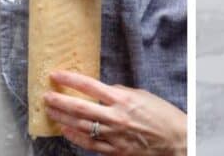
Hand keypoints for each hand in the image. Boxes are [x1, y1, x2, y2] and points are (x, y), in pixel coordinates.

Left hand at [44, 71, 185, 155]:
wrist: (177, 142)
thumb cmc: (163, 116)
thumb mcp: (142, 95)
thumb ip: (120, 92)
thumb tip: (104, 89)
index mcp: (122, 99)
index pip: (89, 85)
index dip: (70, 79)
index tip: (56, 74)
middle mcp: (115, 117)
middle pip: (79, 107)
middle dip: (59, 100)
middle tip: (46, 95)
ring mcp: (114, 135)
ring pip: (80, 125)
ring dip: (62, 118)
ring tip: (50, 111)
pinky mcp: (115, 150)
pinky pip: (90, 143)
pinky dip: (75, 137)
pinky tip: (65, 130)